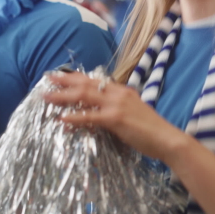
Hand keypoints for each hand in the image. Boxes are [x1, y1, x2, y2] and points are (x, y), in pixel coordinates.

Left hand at [43, 72, 188, 161]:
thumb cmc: (150, 130)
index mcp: (122, 90)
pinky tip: (63, 117)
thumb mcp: (132, 112)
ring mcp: (117, 105)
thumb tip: (98, 111)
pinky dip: (75, 116)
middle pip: (86, 83)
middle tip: (48, 78)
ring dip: (64, 96)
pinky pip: (91, 116)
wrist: (167, 138)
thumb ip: (116, 109)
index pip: (95, 80)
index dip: (76, 77)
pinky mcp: (116, 119)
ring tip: (48, 96)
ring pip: (85, 96)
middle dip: (65, 81)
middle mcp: (118, 93)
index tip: (61, 75)